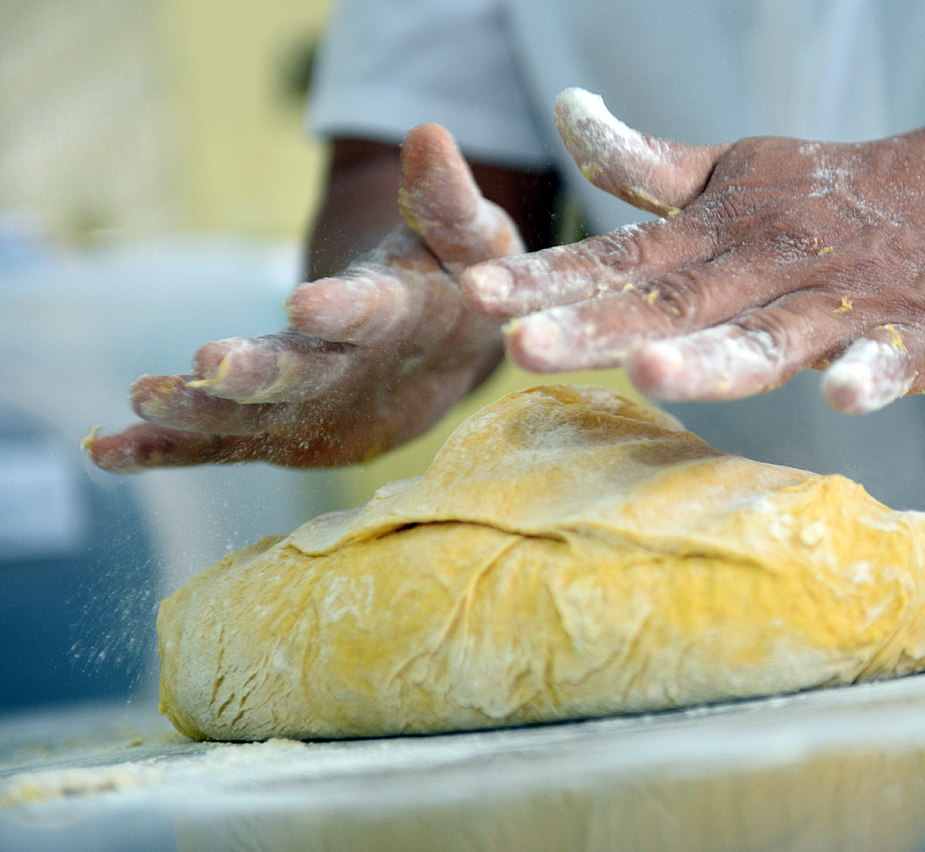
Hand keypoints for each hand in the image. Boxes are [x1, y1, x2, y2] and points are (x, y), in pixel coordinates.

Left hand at [86, 125, 521, 470]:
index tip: (303, 303)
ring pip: (256, 417)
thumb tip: (428, 133)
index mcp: (408, 319)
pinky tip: (108, 450)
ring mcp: (318, 410)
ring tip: (143, 398)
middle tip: (212, 363)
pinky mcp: (286, 432)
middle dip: (260, 374)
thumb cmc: (457, 280)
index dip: (341, 312)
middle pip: (307, 377)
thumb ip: (448, 200)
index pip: (374, 314)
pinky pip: (223, 445)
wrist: (446, 354)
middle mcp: (359, 372)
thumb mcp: (473, 238)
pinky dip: (167, 451)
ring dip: (202, 413)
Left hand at [459, 89, 924, 413]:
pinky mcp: (906, 333)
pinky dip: (868, 374)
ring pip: (769, 334)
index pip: (619, 257)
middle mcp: (764, 265)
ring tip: (653, 375)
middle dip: (598, 328)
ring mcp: (836, 301)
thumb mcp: (727, 172)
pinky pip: (887, 357)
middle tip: (524, 351)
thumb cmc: (821, 196)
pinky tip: (842, 396)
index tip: (477, 295)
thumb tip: (567, 114)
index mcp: (714, 234)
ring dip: (714, 358)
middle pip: (674, 303)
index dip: (549, 277)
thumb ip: (644, 165)